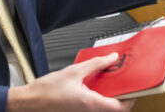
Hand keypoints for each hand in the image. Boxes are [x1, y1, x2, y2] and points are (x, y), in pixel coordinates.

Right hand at [6, 53, 133, 111]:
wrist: (29, 102)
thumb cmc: (46, 91)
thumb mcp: (74, 71)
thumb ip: (96, 64)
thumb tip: (111, 58)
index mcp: (91, 104)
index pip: (120, 107)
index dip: (130, 99)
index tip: (135, 90)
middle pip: (113, 109)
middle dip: (121, 98)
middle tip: (124, 85)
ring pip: (103, 108)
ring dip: (110, 97)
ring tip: (111, 82)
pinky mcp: (77, 111)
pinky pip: (94, 107)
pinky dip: (98, 97)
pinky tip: (94, 85)